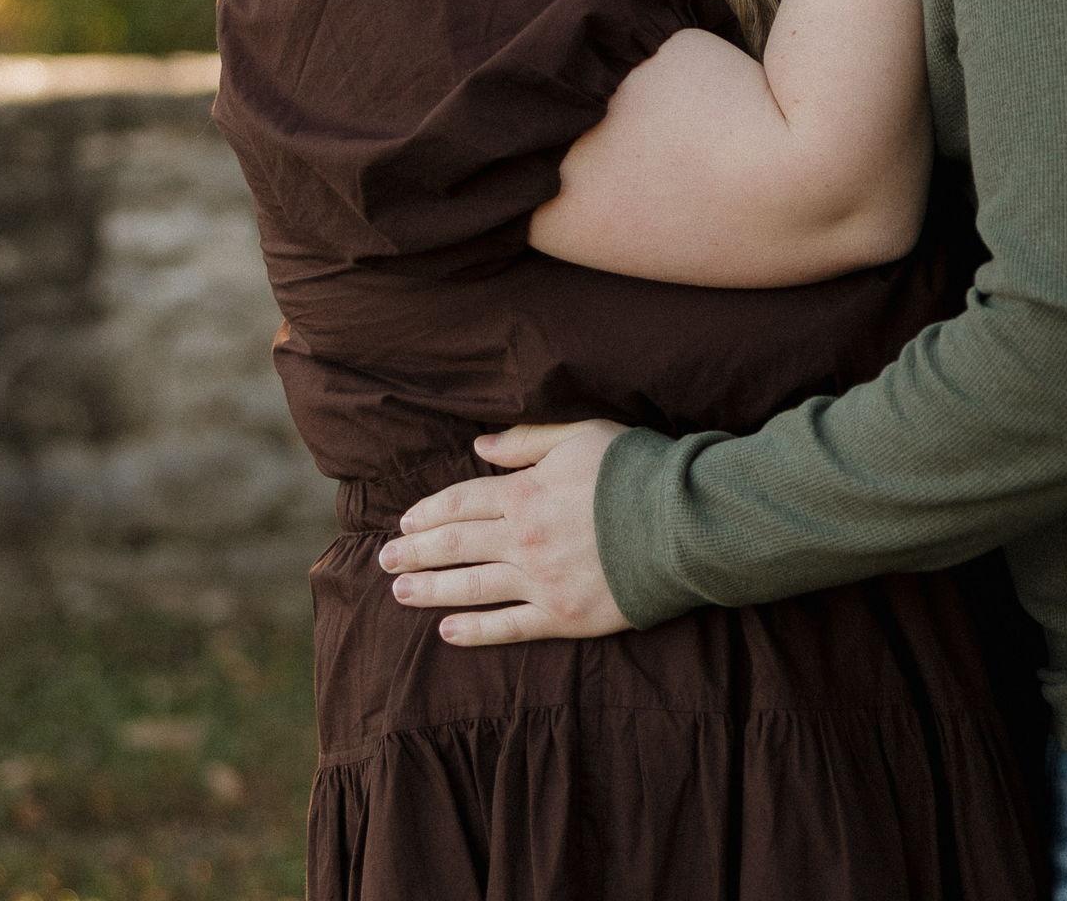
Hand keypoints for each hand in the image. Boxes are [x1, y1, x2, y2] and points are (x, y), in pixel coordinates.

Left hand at [378, 420, 630, 644]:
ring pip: (471, 587)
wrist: (682, 523)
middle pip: (455, 545)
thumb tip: (480, 446)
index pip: (461, 502)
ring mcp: (540, 581)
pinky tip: (447, 631)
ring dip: (430, 590)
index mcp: (525, 492)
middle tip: (384, 560)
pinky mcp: (563, 616)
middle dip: (415, 552)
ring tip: (400, 592)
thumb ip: (527, 442)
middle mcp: (523, 539)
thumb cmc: (635, 471)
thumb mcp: (581, 435)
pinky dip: (474, 630)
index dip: (428, 512)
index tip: (404, 522)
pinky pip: (508, 627)